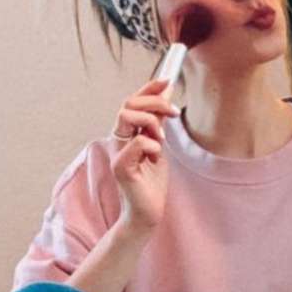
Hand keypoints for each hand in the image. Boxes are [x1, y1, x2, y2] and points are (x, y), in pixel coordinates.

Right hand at [110, 79, 179, 232]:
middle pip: (128, 104)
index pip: (132, 101)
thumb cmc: (151, 181)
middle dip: (155, 102)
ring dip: (152, 123)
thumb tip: (166, 93)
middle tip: (174, 113)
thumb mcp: (159, 144)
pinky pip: (137, 143)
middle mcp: (118, 140)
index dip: (148, 88)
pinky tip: (156, 157)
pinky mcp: (120, 167)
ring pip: (127, 116)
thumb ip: (159, 121)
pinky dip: (152, 145)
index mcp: (126, 133)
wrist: (148, 211)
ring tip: (162, 141)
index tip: (168, 80)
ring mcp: (117, 153)